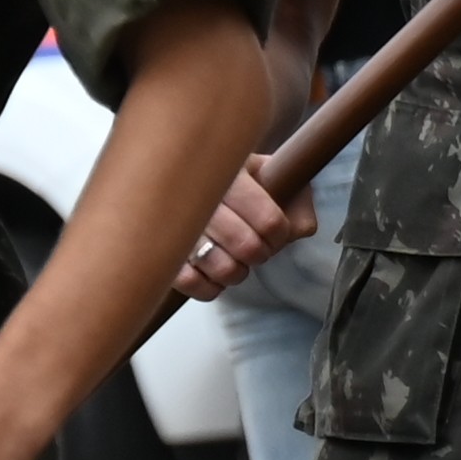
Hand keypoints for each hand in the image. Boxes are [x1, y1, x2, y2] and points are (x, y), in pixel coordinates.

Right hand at [179, 160, 306, 298]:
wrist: (192, 178)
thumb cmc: (244, 183)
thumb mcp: (276, 178)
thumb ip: (297, 203)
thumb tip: (293, 231)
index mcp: (231, 172)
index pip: (269, 220)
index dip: (279, 237)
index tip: (276, 234)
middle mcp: (199, 194)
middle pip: (246, 245)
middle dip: (259, 254)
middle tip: (255, 247)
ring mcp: (177, 223)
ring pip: (220, 266)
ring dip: (236, 271)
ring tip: (235, 259)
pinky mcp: (163, 249)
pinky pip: (189, 281)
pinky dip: (209, 287)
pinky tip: (214, 274)